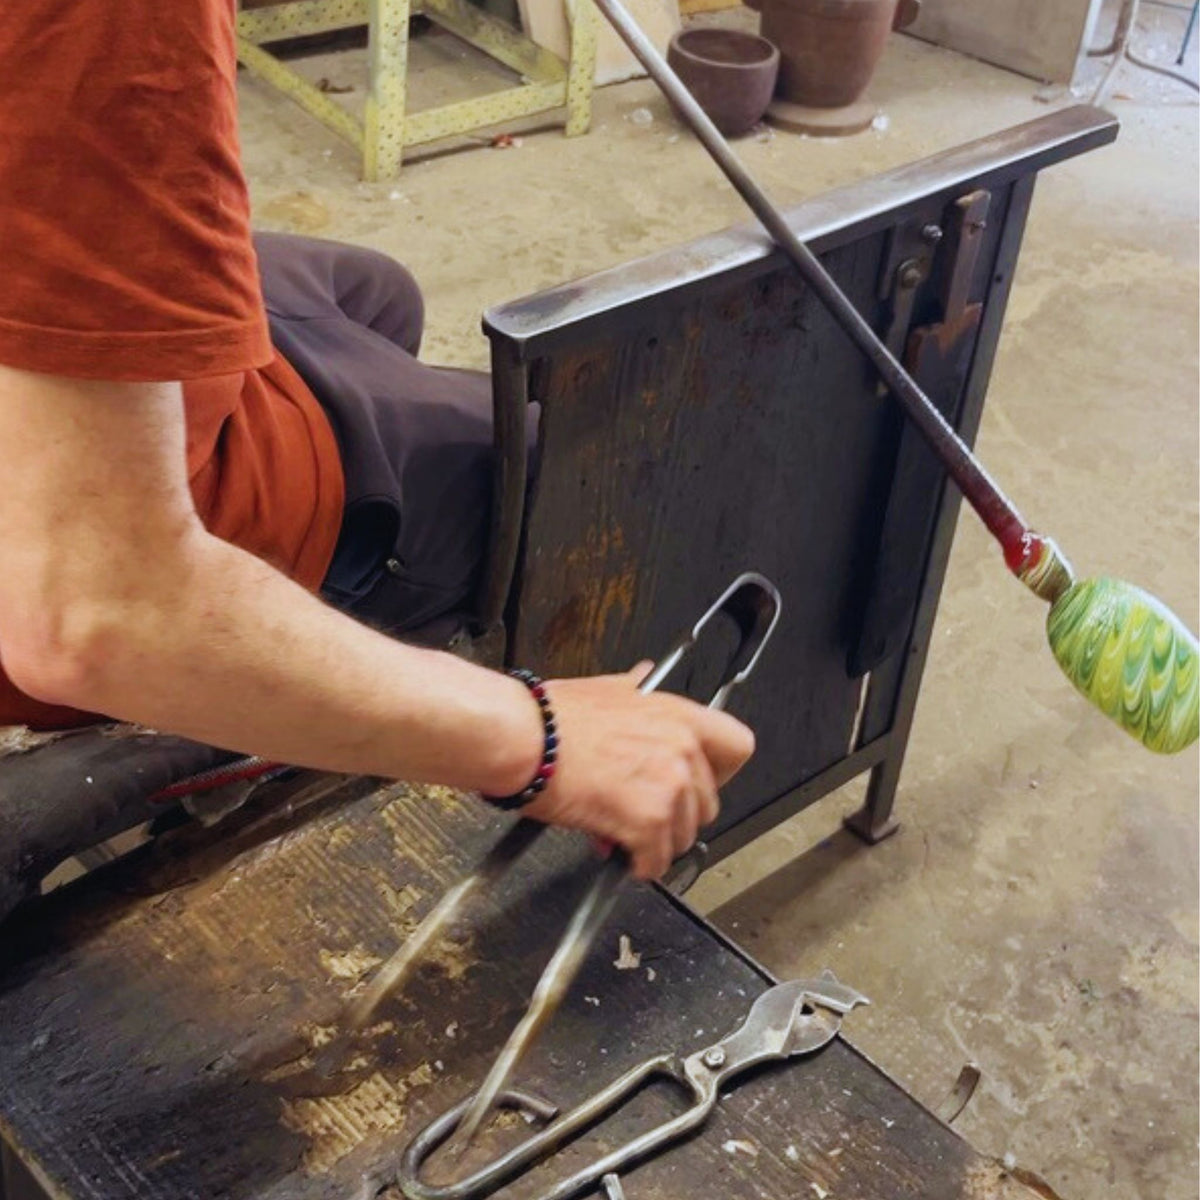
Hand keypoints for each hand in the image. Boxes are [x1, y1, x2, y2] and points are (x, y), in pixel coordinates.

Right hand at [519, 665, 754, 880]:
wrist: (521, 738)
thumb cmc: (550, 716)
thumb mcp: (605, 688)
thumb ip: (635, 688)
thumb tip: (644, 675)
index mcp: (677, 715)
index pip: (738, 746)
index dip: (720, 772)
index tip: (699, 783)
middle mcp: (681, 749)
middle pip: (708, 803)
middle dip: (677, 815)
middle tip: (645, 814)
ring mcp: (668, 786)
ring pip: (684, 836)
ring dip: (656, 841)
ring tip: (624, 833)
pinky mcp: (647, 821)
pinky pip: (656, 860)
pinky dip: (639, 866)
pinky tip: (620, 855)